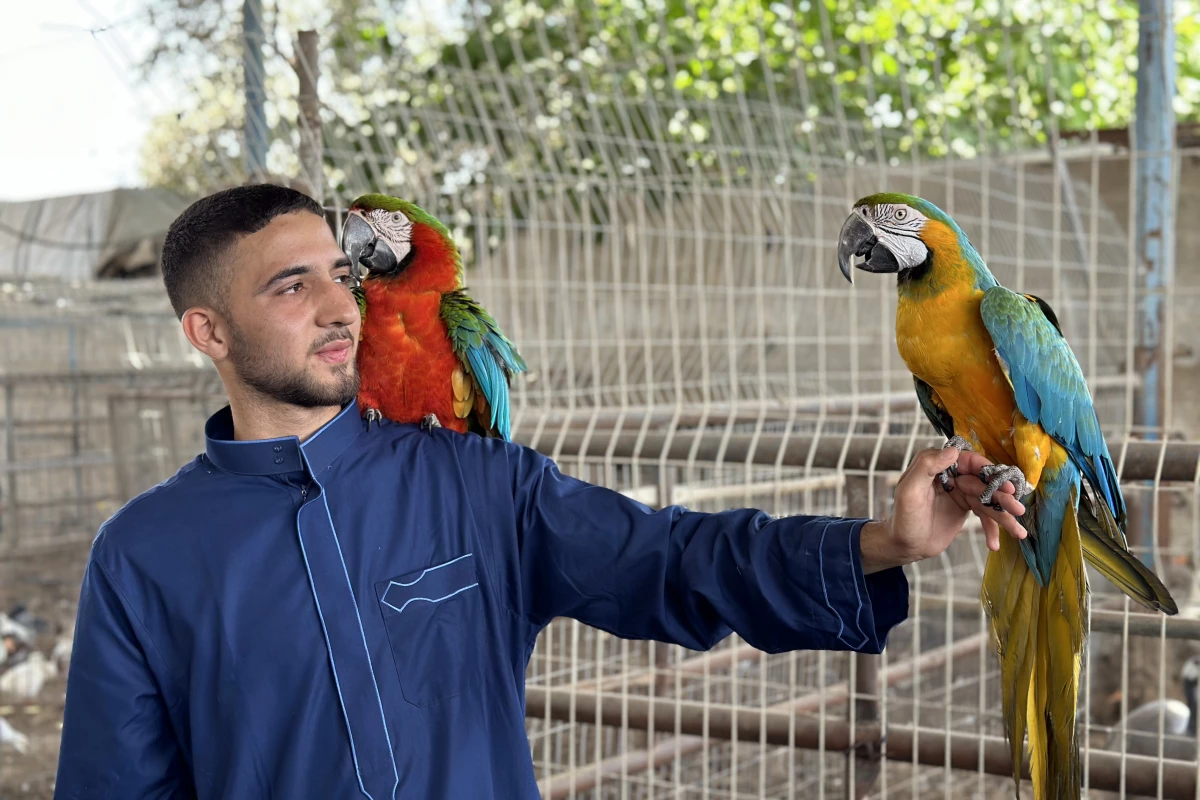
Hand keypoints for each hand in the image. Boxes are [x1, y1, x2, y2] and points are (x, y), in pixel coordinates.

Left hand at [859, 444, 1027, 573]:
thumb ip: (926, 467)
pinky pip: (985, 516)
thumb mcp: (909, 490)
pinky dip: (992, 530)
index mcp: (938, 465)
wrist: (904, 544)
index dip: (988, 471)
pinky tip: (995, 545)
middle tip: (1017, 508)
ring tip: (1019, 532)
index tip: (1005, 483)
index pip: (968, 462)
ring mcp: (961, 492)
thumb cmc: (903, 516)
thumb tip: (952, 450)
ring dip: (1004, 516)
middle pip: (983, 482)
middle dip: (1002, 496)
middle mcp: (952, 475)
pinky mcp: (966, 509)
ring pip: (988, 500)